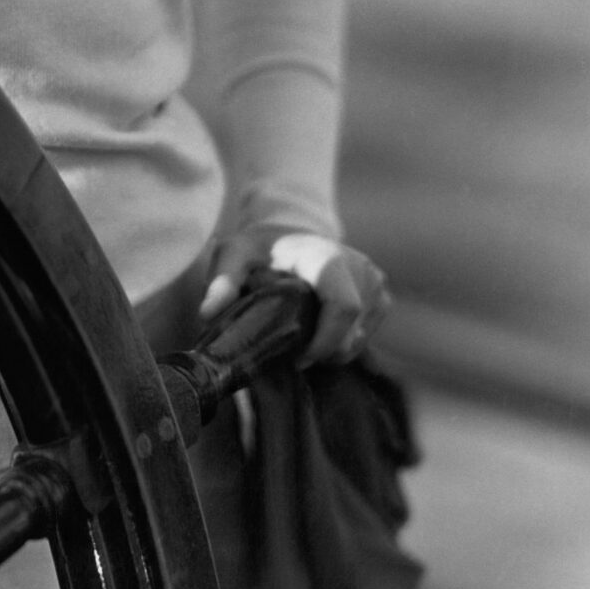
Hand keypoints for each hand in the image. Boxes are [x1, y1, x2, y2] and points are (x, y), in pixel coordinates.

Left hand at [198, 225, 389, 365]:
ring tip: (304, 341)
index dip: (325, 341)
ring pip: (362, 336)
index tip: (298, 358)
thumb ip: (222, 279)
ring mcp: (375, 281)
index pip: (343, 307)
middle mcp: (360, 267)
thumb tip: (208, 313)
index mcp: (327, 256)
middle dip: (326, 351)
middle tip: (295, 355)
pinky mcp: (381, 293)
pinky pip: (368, 332)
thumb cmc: (262, 246)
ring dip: (335, 348)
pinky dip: (346, 341)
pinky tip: (321, 333)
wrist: (292, 229)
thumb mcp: (236, 253)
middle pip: (353, 330)